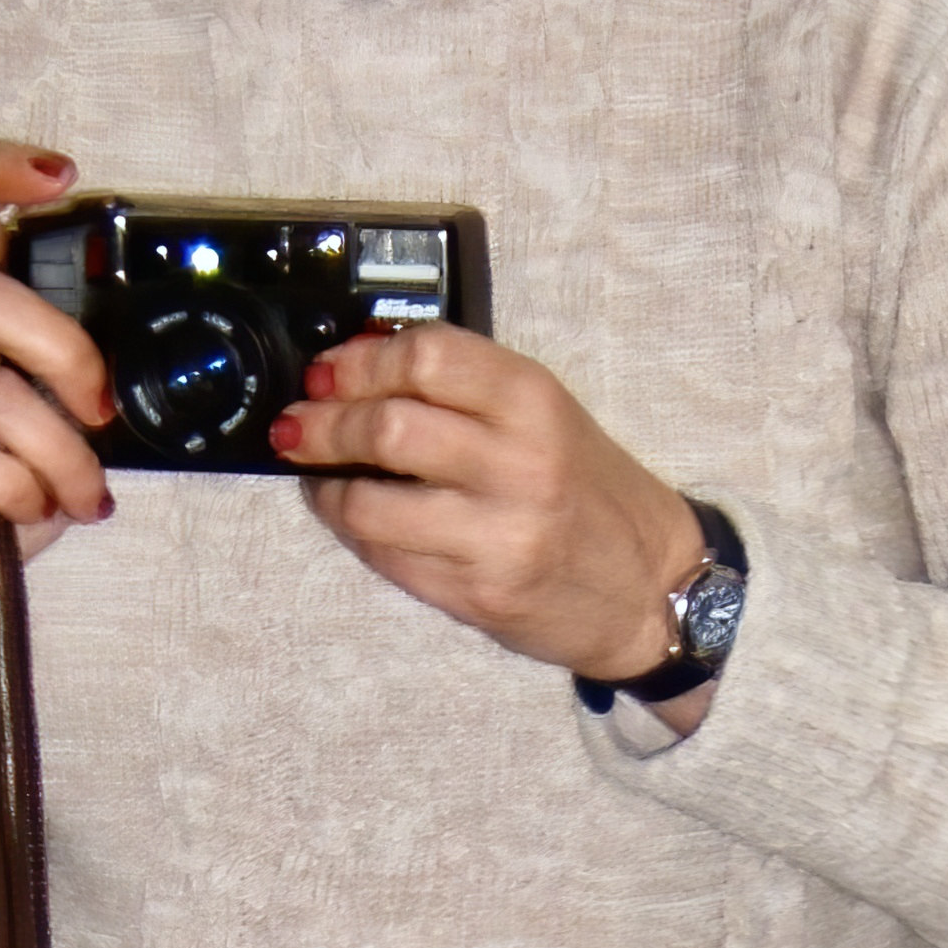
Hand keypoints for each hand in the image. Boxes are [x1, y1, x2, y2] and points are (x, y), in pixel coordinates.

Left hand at [267, 326, 711, 711]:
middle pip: (388, 426)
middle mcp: (520, 463)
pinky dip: (353, 532)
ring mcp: (498, 534)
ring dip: (324, 484)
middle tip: (298, 423)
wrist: (648, 587)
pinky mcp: (477, 592)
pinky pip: (385, 556)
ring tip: (316, 474)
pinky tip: (353, 517)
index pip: (428, 355)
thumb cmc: (589, 491)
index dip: (360, 361)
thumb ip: (465, 390)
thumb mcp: (546, 417)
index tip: (328, 370)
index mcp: (535, 402)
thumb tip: (357, 364)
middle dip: (323, 422)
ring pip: (369, 501)